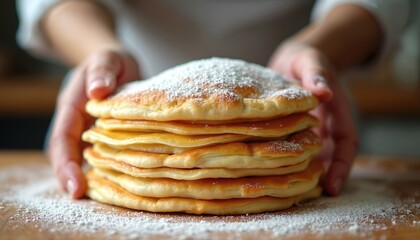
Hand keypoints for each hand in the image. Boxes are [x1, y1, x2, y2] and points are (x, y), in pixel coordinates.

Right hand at [48, 47, 139, 198]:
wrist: (115, 62)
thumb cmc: (111, 61)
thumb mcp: (107, 59)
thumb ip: (102, 71)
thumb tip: (97, 91)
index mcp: (72, 107)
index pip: (63, 139)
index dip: (66, 164)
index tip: (74, 186)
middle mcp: (77, 123)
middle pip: (68, 154)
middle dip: (71, 178)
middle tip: (81, 198)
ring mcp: (90, 130)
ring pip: (83, 158)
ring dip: (89, 177)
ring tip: (103, 197)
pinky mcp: (105, 135)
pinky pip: (102, 155)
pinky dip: (106, 169)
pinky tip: (118, 182)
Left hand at [268, 42, 358, 194]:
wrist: (292, 59)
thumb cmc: (305, 59)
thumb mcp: (311, 62)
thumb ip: (316, 75)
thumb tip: (323, 94)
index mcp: (336, 112)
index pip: (346, 143)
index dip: (342, 166)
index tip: (332, 186)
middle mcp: (324, 125)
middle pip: (329, 157)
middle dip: (322, 178)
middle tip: (308, 198)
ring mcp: (307, 129)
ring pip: (308, 156)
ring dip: (301, 173)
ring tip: (285, 191)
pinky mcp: (290, 129)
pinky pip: (288, 148)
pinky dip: (282, 160)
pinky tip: (267, 171)